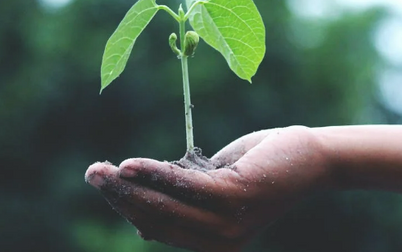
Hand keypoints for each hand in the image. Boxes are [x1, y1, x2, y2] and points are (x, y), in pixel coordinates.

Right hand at [85, 126, 332, 251]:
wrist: (309, 158)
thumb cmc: (260, 168)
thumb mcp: (216, 186)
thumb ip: (184, 200)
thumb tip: (142, 222)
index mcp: (212, 242)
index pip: (159, 227)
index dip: (128, 207)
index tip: (106, 185)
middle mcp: (219, 242)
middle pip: (156, 219)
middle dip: (120, 197)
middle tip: (92, 174)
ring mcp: (228, 224)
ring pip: (165, 206)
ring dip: (129, 187)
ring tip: (101, 170)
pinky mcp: (235, 198)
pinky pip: (185, 186)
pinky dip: (156, 174)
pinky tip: (130, 165)